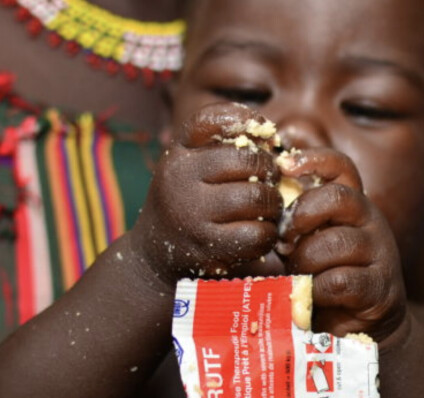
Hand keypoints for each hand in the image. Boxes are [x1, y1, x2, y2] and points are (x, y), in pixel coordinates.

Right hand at [130, 103, 282, 283]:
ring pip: (256, 198)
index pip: (210, 120)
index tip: (260, 129)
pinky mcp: (206, 246)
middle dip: (269, 170)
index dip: (242, 117)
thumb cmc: (182, 203)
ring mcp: (191, 213)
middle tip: (270, 181)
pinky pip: (255, 234)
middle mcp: (179, 179)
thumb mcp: (186, 169)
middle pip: (247, 160)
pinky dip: (267, 234)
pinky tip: (260, 232)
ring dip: (272, 204)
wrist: (151, 254)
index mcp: (177, 155)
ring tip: (267, 208)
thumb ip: (219, 148)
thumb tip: (270, 135)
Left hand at [277, 148, 405, 340]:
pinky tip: (311, 296)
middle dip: (301, 216)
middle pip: (338, 197)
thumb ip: (290, 224)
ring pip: (336, 242)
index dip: (313, 159)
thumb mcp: (303, 244)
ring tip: (297, 275)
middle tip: (283, 241)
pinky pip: (340, 280)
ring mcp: (379, 253)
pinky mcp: (379, 288)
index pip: (340, 167)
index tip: (282, 167)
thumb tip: (256, 201)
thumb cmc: (320, 278)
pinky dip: (316, 290)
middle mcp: (368, 222)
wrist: (357, 327)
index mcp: (348, 206)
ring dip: (305, 261)